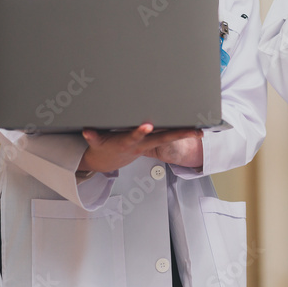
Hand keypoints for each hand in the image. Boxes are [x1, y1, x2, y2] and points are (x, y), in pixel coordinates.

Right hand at [78, 124, 201, 173]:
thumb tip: (87, 131)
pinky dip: (183, 134)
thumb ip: (93, 137)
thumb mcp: (97, 143)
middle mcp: (143, 144)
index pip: (135, 137)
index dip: (140, 132)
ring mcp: (151, 144)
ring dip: (185, 134)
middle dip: (178, 134)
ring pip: (170, 138)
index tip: (148, 126)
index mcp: (128, 142)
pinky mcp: (155, 142)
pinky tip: (196, 130)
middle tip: (194, 131)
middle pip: (162, 138)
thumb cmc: (105, 146)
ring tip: (201, 130)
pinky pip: (170, 137)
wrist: (109, 160)